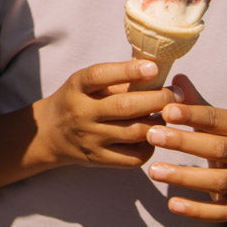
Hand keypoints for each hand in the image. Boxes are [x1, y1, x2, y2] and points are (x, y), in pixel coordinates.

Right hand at [33, 59, 177, 168]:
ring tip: (170, 114)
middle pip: (125, 107)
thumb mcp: (85, 83)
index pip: (100, 75)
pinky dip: (150, 146)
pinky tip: (155, 135)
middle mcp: (81, 113)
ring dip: (158, 123)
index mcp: (77, 87)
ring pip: (134, 132)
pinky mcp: (98, 159)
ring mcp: (90, 139)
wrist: (50, 134)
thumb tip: (155, 70)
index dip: (128, 71)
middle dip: (157, 99)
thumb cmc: (77, 100)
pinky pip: (133, 157)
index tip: (153, 67)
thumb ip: (115, 78)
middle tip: (176, 94)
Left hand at [145, 73, 226, 221]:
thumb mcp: (216, 122)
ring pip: (218, 182)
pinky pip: (221, 212)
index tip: (165, 110)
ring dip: (184, 177)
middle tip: (151, 135)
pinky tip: (172, 205)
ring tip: (153, 171)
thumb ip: (195, 103)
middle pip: (217, 149)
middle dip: (183, 142)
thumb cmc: (224, 141)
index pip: (217, 119)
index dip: (192, 115)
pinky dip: (197, 210)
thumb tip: (176, 77)